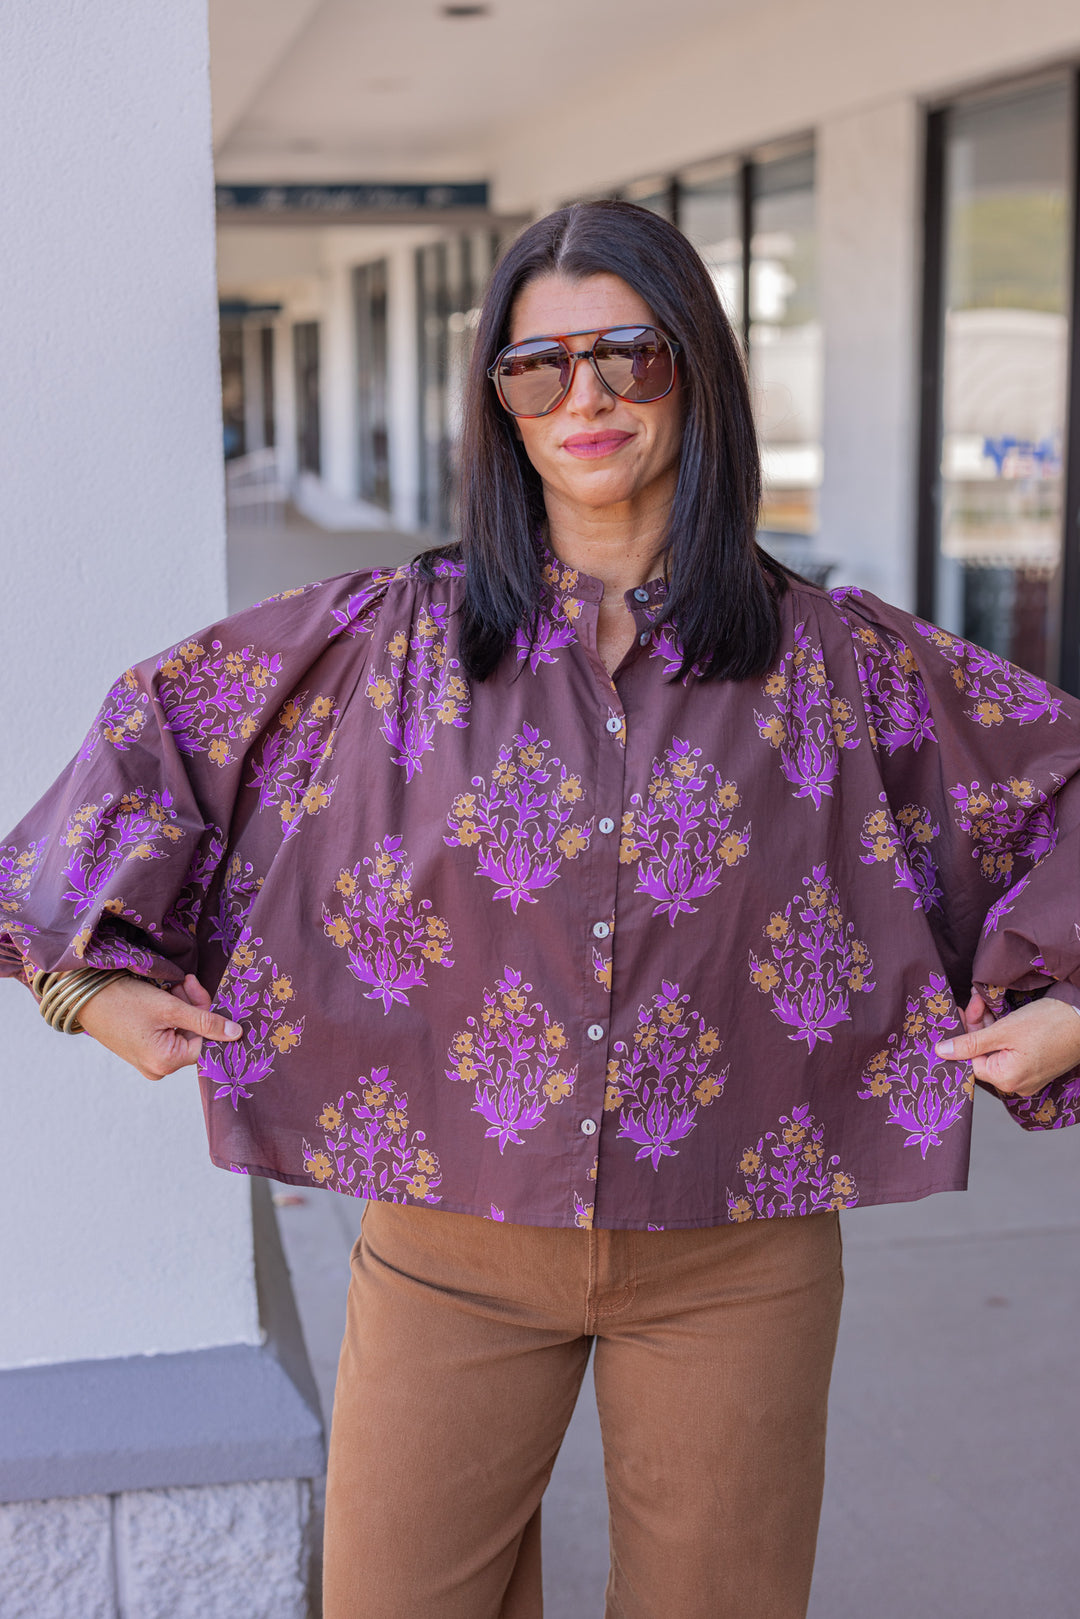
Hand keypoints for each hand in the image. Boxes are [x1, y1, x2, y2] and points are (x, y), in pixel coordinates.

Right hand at [76, 971, 241, 1081]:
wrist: (85, 995)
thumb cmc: (124, 1001)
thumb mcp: (170, 1007)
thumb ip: (206, 1021)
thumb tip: (237, 1034)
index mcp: (165, 1063)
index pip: (205, 1041)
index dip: (207, 1013)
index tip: (196, 988)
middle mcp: (158, 1068)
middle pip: (193, 1036)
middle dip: (192, 1007)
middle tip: (183, 982)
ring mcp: (148, 1060)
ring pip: (181, 1031)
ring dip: (182, 1007)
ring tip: (170, 986)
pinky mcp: (141, 1050)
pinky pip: (166, 1033)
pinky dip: (169, 1013)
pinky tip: (163, 996)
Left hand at [935, 991, 1079, 1097]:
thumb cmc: (1049, 1024)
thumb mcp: (1004, 1030)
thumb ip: (970, 1042)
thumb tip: (940, 1052)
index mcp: (1006, 1080)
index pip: (970, 1061)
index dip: (961, 1037)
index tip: (956, 1015)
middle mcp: (1016, 1084)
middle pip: (983, 1054)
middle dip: (976, 1025)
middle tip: (975, 1001)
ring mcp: (1028, 1076)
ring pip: (996, 1049)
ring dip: (988, 1024)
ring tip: (985, 1001)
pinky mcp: (1036, 1065)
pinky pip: (1011, 1050)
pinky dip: (1003, 1032)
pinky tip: (998, 1013)